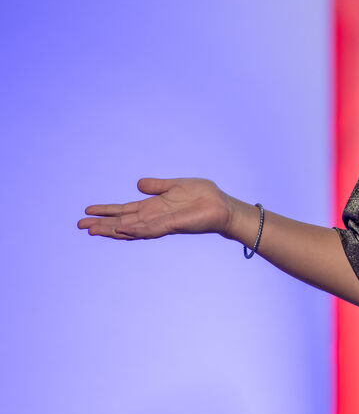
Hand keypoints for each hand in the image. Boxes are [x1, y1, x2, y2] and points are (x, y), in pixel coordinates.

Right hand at [78, 178, 232, 239]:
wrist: (222, 206)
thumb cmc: (203, 197)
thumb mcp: (176, 186)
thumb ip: (157, 186)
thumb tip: (138, 183)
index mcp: (154, 208)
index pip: (125, 211)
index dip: (107, 211)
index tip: (87, 212)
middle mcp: (154, 217)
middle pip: (123, 222)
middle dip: (102, 224)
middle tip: (80, 225)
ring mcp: (162, 223)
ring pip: (131, 228)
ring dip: (112, 229)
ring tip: (92, 229)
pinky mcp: (173, 224)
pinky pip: (150, 228)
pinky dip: (135, 229)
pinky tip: (120, 229)